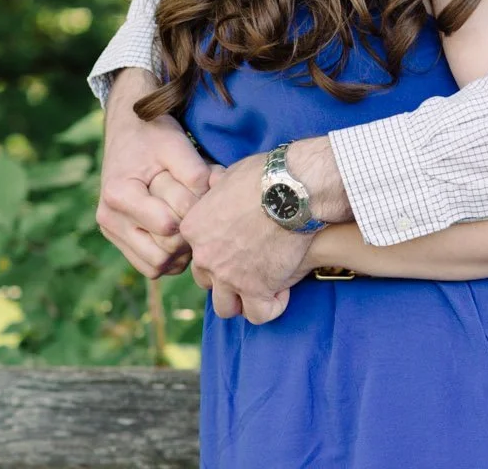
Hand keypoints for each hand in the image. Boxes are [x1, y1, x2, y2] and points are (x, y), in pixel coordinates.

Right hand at [96, 68, 212, 277]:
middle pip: (163, 252)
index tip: (203, 192)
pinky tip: (182, 231)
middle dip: (189, 234)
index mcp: (119, 195)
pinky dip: (171, 257)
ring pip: (157, 266)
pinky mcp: (120, 239)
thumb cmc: (155, 135)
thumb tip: (212, 204)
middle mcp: (109, 218)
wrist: (130, 131)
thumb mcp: (177, 144)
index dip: (194, 213)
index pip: (168, 226)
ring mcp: (112, 232)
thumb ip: (195, 173)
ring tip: (192, 221)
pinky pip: (152, 266)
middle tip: (200, 209)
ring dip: (182, 251)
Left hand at [181, 151, 316, 324]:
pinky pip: (259, 314)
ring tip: (265, 286)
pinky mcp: (256, 288)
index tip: (241, 244)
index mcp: (193, 228)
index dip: (219, 250)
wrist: (294, 188)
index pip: (197, 252)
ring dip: (243, 299)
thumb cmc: (267, 174)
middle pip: (207, 281)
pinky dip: (270, 307)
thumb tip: (216, 183)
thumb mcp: (230, 174)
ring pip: (226, 307)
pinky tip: (283, 291)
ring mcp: (228, 275)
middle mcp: (204, 256)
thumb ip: (218, 189)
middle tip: (254, 265)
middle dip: (228, 277)